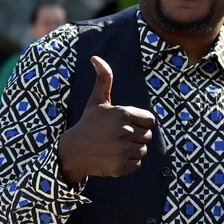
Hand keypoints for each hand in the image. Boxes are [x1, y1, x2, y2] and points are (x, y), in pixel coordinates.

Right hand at [58, 56, 155, 184]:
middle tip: (117, 136)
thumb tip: (95, 58)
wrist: (73, 151)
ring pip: (143, 150)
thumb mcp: (97, 101)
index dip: (140, 123)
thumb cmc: (89, 124)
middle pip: (147, 136)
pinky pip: (137, 163)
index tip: (125, 124)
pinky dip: (128, 163)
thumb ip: (103, 79)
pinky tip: (114, 157)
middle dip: (136, 136)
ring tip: (115, 146)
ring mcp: (122, 150)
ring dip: (132, 150)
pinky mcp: (121, 166)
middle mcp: (124, 131)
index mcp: (123, 114)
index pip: (150, 120)